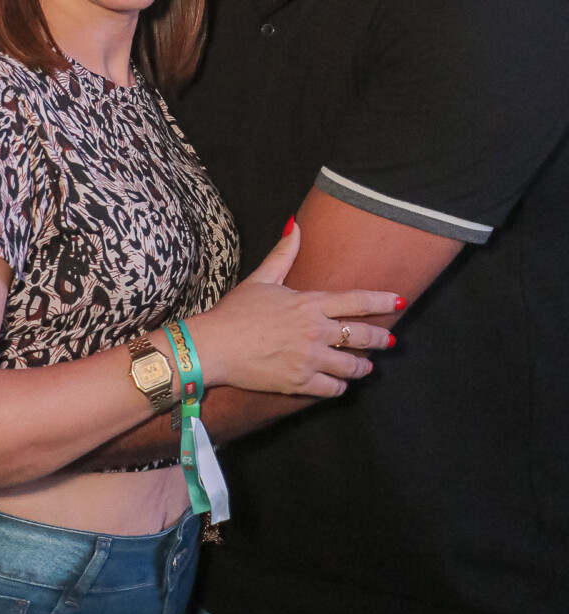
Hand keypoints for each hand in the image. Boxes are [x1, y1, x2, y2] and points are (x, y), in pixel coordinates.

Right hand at [188, 222, 398, 398]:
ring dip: (363, 366)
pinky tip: (339, 383)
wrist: (214, 346)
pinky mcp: (299, 383)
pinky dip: (339, 386)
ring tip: (366, 366)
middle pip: (361, 336)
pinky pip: (332, 389)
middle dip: (381, 339)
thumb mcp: (262, 278)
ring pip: (351, 366)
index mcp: (309, 304)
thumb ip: (284, 254)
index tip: (399, 301)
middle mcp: (315, 332)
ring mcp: (309, 359)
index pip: (356, 300)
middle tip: (390, 341)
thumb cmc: (236, 311)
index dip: (381, 301)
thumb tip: (295, 224)